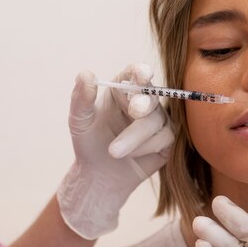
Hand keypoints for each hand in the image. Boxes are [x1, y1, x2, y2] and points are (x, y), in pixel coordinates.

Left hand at [57, 63, 173, 238]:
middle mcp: (144, 100)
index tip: (142, 74)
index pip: (135, 74)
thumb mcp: (80, 121)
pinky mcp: (167, 138)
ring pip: (156, 120)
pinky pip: (165, 137)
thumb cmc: (89, 144)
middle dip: (143, 104)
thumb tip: (86, 74)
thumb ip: (81, 98)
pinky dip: (145, 148)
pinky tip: (132, 155)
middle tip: (134, 111)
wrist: (101, 174)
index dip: (141, 71)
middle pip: (151, 96)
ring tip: (114, 151)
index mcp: (122, 89)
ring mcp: (158, 119)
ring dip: (134, 137)